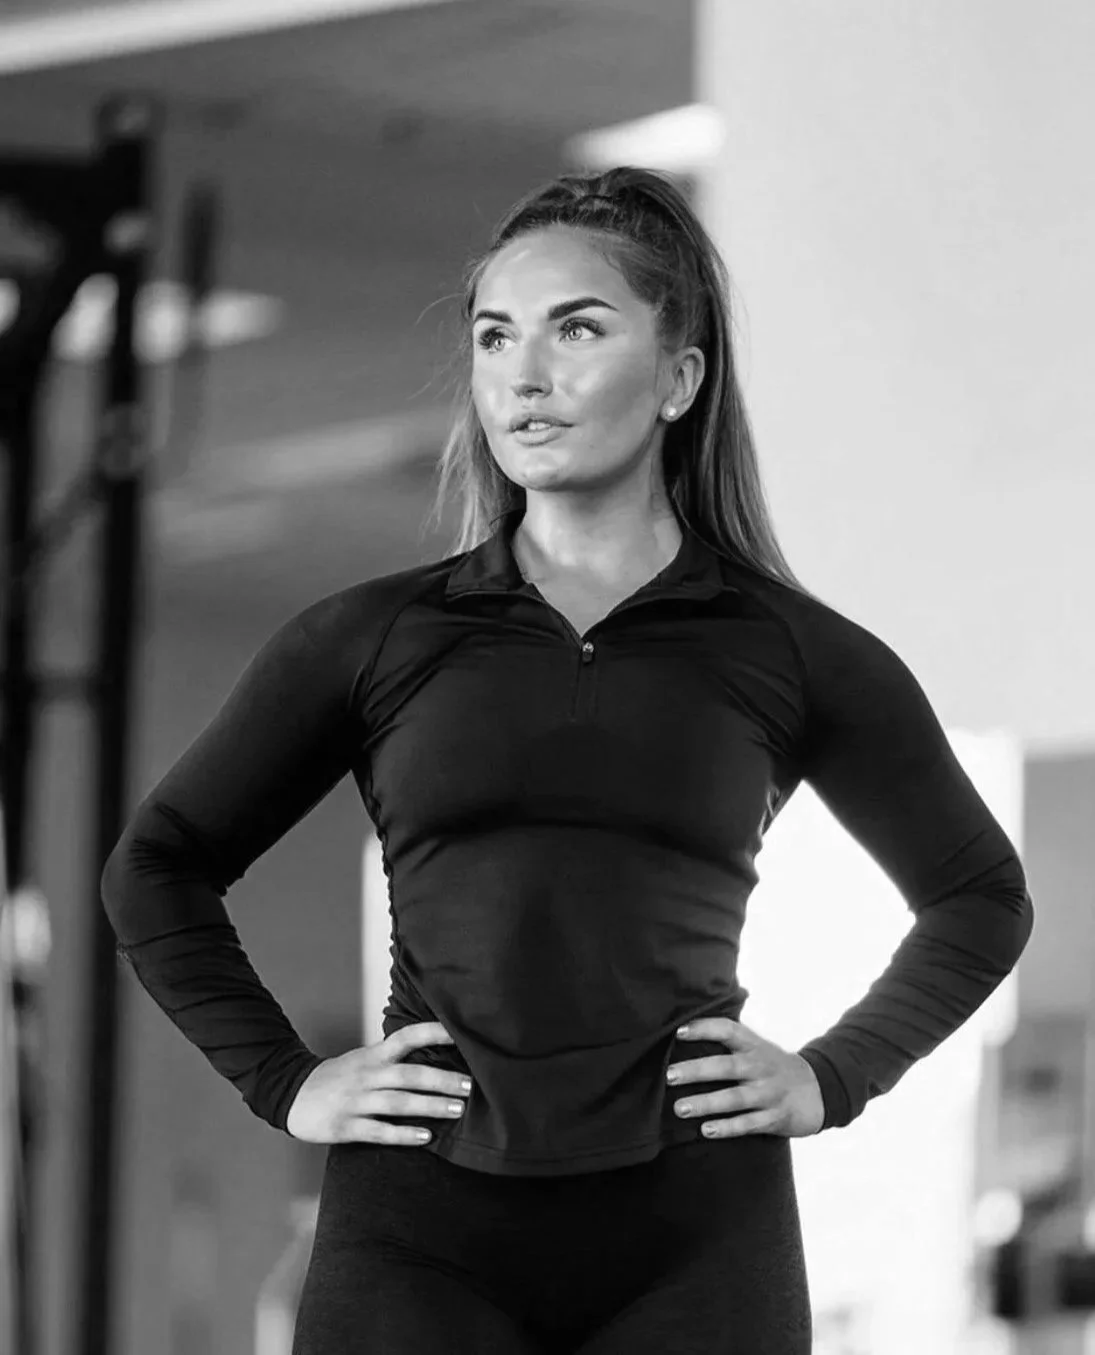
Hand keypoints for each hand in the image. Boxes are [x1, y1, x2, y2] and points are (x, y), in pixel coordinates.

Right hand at [285, 1021, 472, 1144]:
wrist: (292, 1095)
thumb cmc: (337, 1078)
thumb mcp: (363, 1059)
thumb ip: (393, 1059)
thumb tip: (435, 1057)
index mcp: (373, 1056)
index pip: (406, 1038)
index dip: (432, 1034)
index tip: (459, 1035)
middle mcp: (367, 1075)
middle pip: (408, 1074)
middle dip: (441, 1079)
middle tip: (469, 1085)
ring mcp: (356, 1101)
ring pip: (398, 1103)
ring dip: (430, 1106)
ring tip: (457, 1109)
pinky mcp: (347, 1126)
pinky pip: (380, 1131)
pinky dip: (404, 1135)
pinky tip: (425, 1137)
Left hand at [667, 1017, 824, 1138]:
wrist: (818, 1090)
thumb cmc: (773, 1066)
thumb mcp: (757, 1047)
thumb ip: (730, 1040)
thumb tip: (685, 1031)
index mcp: (754, 1046)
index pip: (728, 1030)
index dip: (704, 1028)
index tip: (679, 1033)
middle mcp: (761, 1068)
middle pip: (726, 1067)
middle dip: (697, 1071)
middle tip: (670, 1076)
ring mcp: (768, 1094)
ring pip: (734, 1099)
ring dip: (706, 1103)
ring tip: (679, 1108)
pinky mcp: (774, 1118)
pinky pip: (748, 1124)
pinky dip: (727, 1128)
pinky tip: (706, 1130)